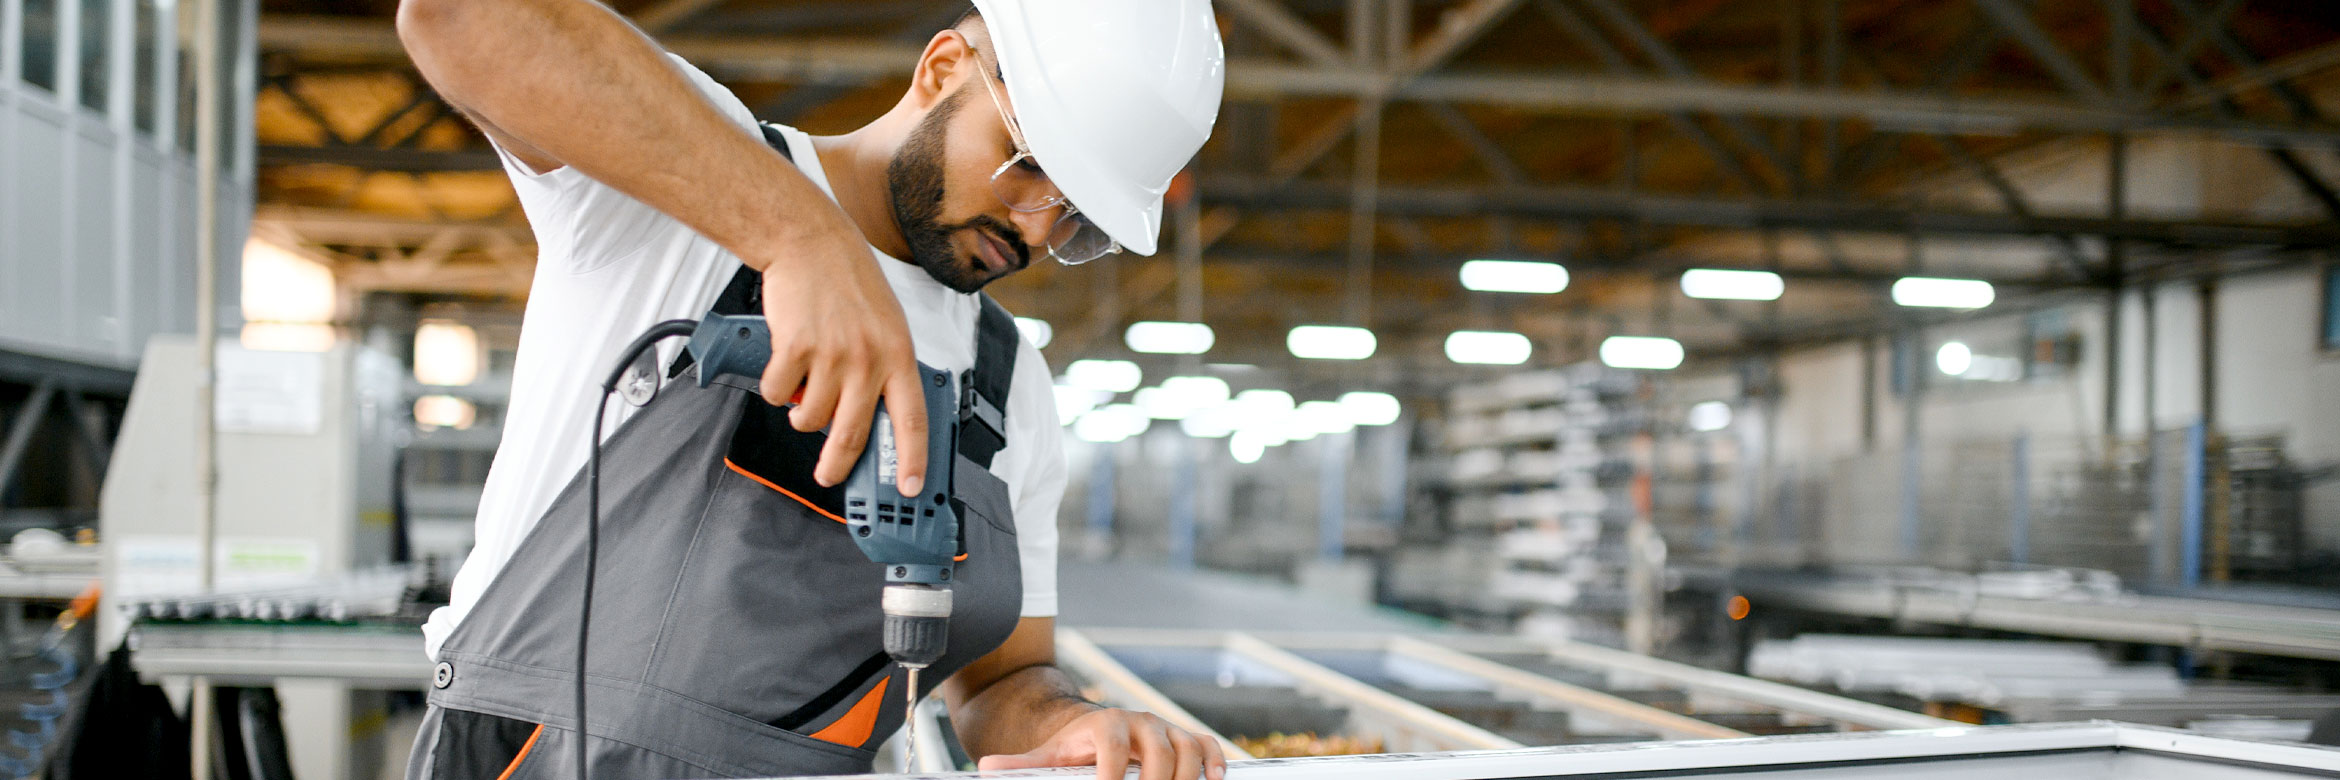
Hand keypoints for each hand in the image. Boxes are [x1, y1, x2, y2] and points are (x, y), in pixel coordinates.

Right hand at [750, 230, 927, 496]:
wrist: (809, 242)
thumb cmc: (848, 283)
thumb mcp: (885, 325)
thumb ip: (882, 370)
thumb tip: (867, 419)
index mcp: (898, 355)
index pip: (913, 419)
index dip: (912, 459)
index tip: (909, 487)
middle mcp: (869, 358)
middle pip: (854, 433)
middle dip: (837, 465)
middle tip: (828, 475)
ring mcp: (832, 354)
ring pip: (810, 418)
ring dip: (800, 415)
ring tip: (802, 392)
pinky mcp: (795, 348)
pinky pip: (778, 394)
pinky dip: (774, 389)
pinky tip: (783, 365)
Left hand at [977, 708, 1226, 779]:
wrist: (1097, 726)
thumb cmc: (1074, 747)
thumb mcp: (1048, 755)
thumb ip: (1022, 765)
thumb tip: (985, 768)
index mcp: (1106, 723)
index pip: (1113, 745)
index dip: (1112, 774)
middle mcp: (1140, 722)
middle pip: (1159, 748)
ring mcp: (1166, 729)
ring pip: (1187, 748)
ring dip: (1187, 776)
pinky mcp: (1186, 738)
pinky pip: (1207, 746)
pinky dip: (1214, 764)